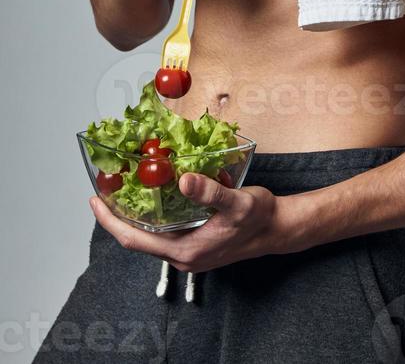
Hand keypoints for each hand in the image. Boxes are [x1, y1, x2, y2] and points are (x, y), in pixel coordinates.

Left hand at [89, 173, 282, 271]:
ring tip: (121, 191)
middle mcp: (182, 255)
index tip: (95, 200)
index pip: (135, 240)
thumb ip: (210, 192)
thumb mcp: (237, 202)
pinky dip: (151, 216)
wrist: (277, 229)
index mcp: (186, 251)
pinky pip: (163, 232)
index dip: (110, 221)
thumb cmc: (259, 218)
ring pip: (149, 236)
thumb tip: (184, 180)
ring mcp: (188, 251)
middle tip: (104, 189)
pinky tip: (151, 197)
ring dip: (133, 215)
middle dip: (116, 216)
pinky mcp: (194, 244)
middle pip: (137, 239)